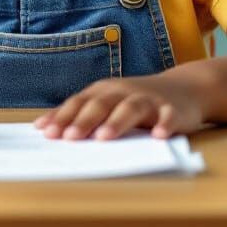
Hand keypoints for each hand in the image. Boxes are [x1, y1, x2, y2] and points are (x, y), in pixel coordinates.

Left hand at [33, 73, 205, 140]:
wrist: (183, 88)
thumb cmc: (135, 99)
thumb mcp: (108, 102)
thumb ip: (80, 114)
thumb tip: (43, 128)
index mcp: (104, 91)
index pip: (80, 103)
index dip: (63, 117)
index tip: (46, 132)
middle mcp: (123, 92)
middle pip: (101, 105)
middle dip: (84, 121)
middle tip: (69, 139)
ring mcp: (148, 99)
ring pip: (130, 108)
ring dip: (117, 122)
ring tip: (104, 138)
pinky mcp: (172, 109)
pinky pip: (168, 117)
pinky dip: (164, 125)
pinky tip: (159, 136)